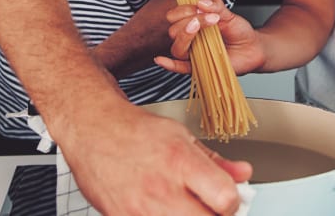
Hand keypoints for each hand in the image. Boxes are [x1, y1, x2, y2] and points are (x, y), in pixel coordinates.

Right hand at [62, 101, 251, 214]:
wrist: (91, 129)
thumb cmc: (134, 130)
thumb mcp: (180, 136)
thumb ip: (215, 160)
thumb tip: (243, 174)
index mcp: (179, 161)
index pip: (225, 199)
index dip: (232, 201)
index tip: (227, 197)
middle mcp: (160, 188)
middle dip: (213, 215)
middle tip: (207, 206)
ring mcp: (140, 210)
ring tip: (182, 205)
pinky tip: (160, 208)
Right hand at [156, 0, 265, 75]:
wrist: (253, 48)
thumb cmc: (239, 31)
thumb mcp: (229, 14)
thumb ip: (216, 6)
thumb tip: (201, 2)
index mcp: (192, 24)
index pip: (175, 16)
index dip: (183, 10)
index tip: (200, 6)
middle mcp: (190, 39)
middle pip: (174, 31)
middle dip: (188, 21)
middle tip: (208, 18)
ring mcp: (193, 54)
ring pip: (177, 47)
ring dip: (185, 36)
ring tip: (200, 26)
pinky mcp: (199, 68)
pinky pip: (180, 68)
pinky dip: (169, 64)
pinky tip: (161, 59)